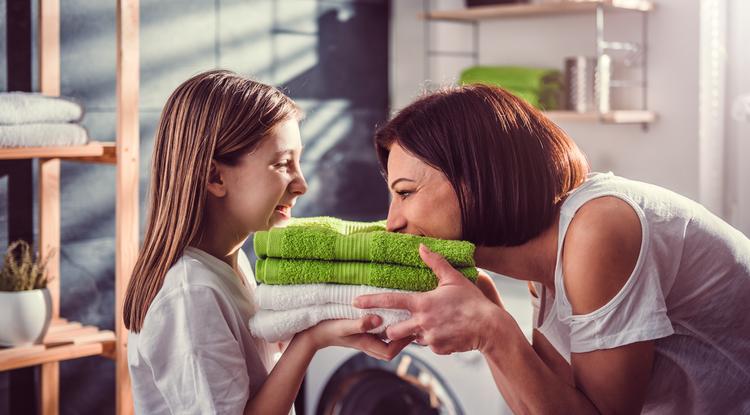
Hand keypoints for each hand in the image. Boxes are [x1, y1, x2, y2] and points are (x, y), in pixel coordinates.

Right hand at [299, 315, 411, 360]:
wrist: (314, 332)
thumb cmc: (328, 329)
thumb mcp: (344, 325)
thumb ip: (360, 324)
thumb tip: (379, 320)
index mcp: (367, 345)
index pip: (391, 351)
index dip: (403, 342)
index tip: (411, 328)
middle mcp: (369, 344)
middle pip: (393, 348)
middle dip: (404, 338)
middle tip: (414, 322)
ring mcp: (367, 340)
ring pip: (388, 341)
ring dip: (398, 332)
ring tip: (407, 317)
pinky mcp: (364, 333)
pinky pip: (381, 334)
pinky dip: (389, 327)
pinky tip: (392, 314)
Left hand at [354, 244, 505, 354]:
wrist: (490, 327)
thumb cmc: (472, 301)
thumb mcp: (453, 279)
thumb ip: (435, 263)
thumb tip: (421, 247)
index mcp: (422, 303)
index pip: (390, 301)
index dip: (371, 301)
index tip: (356, 303)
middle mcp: (422, 322)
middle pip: (393, 331)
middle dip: (391, 329)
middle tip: (398, 324)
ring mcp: (429, 338)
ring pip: (411, 339)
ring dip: (415, 334)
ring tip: (432, 324)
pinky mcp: (438, 349)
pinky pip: (429, 345)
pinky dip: (433, 340)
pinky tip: (446, 331)